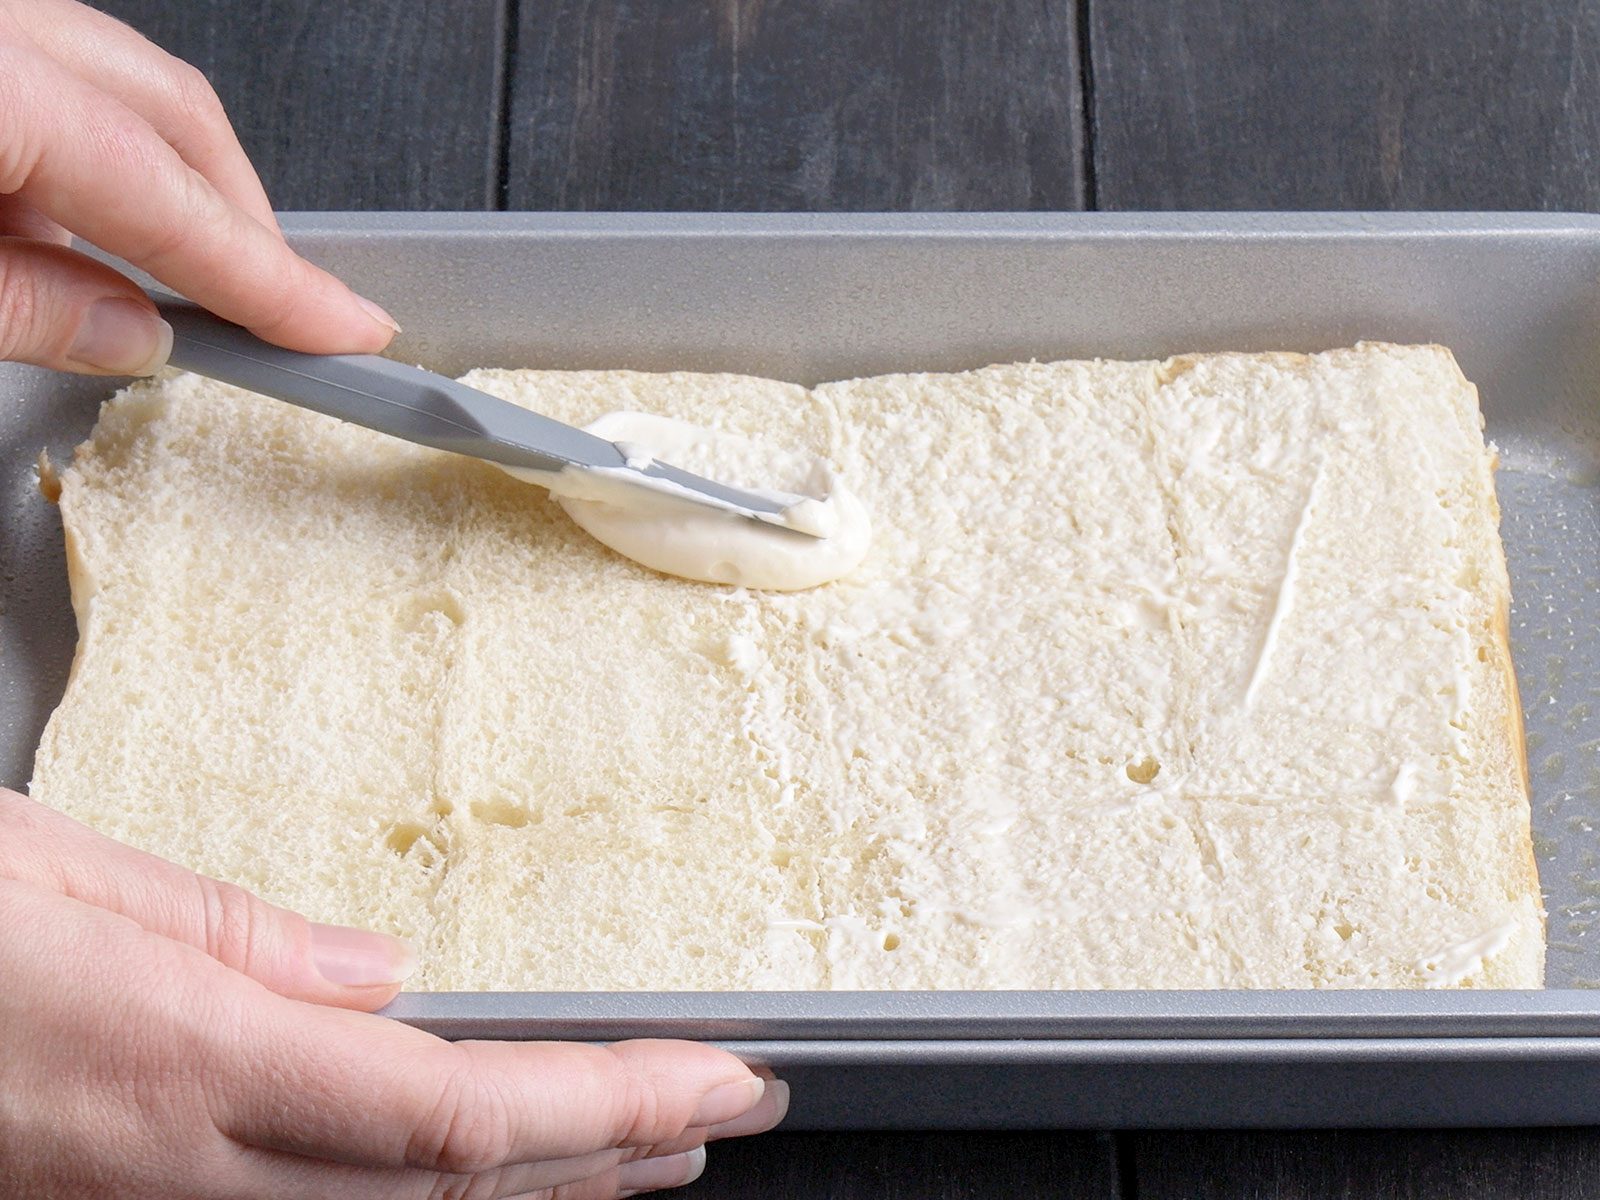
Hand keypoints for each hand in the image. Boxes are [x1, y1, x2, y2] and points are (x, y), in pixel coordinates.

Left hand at [0, 0, 398, 375]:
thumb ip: (22, 309)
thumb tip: (130, 336)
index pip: (173, 195)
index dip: (271, 279)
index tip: (343, 329)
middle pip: (175, 111)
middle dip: (238, 221)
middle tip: (268, 314)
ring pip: (112, 83)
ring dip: (148, 188)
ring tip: (129, 285)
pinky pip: (44, 71)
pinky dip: (66, 153)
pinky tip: (38, 224)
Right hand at [0, 790, 787, 1197]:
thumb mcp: (53, 874)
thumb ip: (228, 936)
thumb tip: (373, 974)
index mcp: (185, 1064)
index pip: (460, 1110)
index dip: (608, 1107)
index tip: (718, 1083)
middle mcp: (184, 1163)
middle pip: (452, 1187)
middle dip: (610, 1155)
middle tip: (723, 1112)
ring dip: (537, 1184)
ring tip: (643, 1149)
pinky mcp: (114, 1198)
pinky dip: (426, 1187)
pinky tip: (470, 1166)